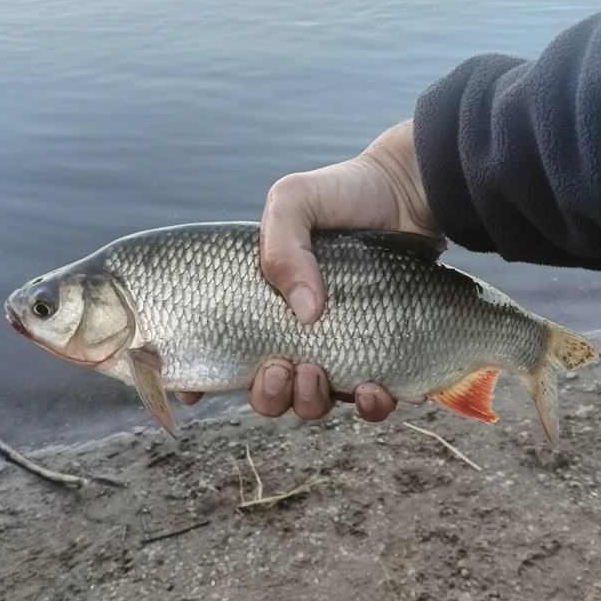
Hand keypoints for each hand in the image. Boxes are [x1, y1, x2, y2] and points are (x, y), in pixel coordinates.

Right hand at [177, 119, 439, 421]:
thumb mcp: (295, 200)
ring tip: (316, 373)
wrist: (409, 194)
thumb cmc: (343, 194)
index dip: (199, 380)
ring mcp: (338, 349)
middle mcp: (295, 333)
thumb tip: (305, 314)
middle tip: (278, 369)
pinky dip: (369, 406)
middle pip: (267, 392)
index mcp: (261, 303)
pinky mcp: (381, 357)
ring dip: (308, 402)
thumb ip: (281, 246)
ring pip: (312, 403)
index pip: (220, 352)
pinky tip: (373, 388)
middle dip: (266, 395)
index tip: (191, 392)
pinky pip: (370, 402)